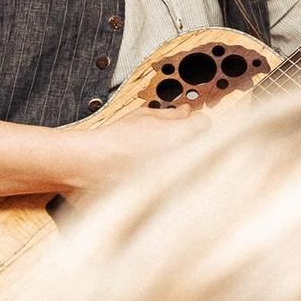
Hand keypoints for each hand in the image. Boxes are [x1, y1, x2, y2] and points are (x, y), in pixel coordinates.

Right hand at [78, 104, 208, 188]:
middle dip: (194, 140)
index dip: (194, 121)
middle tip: (175, 139)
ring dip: (185, 159)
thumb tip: (186, 112)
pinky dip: (173, 176)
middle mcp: (185, 154)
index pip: (205, 123)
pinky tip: (156, 169)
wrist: (95, 163)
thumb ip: (171, 114)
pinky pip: (180, 181)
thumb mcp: (145, 115)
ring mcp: (179, 174)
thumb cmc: (117, 139)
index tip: (187, 122)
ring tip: (162, 156)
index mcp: (183, 134)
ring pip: (193, 164)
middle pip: (203, 145)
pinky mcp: (169, 189)